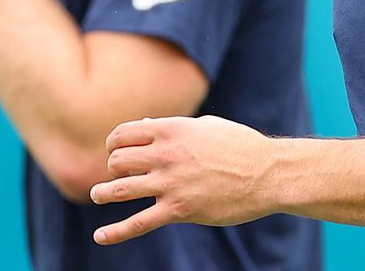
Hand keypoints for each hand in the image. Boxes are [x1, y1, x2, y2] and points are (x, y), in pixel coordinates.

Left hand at [90, 116, 275, 244]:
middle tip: (117, 174)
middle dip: (113, 168)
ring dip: (104, 193)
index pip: (123, 134)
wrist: (267, 174)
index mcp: (172, 129)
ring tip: (98, 195)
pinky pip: (138, 223)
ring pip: (121, 189)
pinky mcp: (179, 210)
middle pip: (118, 160)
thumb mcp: (206, 126)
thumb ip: (173, 128)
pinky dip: (115, 233)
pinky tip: (100, 237)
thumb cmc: (239, 146)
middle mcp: (166, 154)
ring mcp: (171, 183)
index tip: (116, 151)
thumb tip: (143, 127)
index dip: (114, 143)